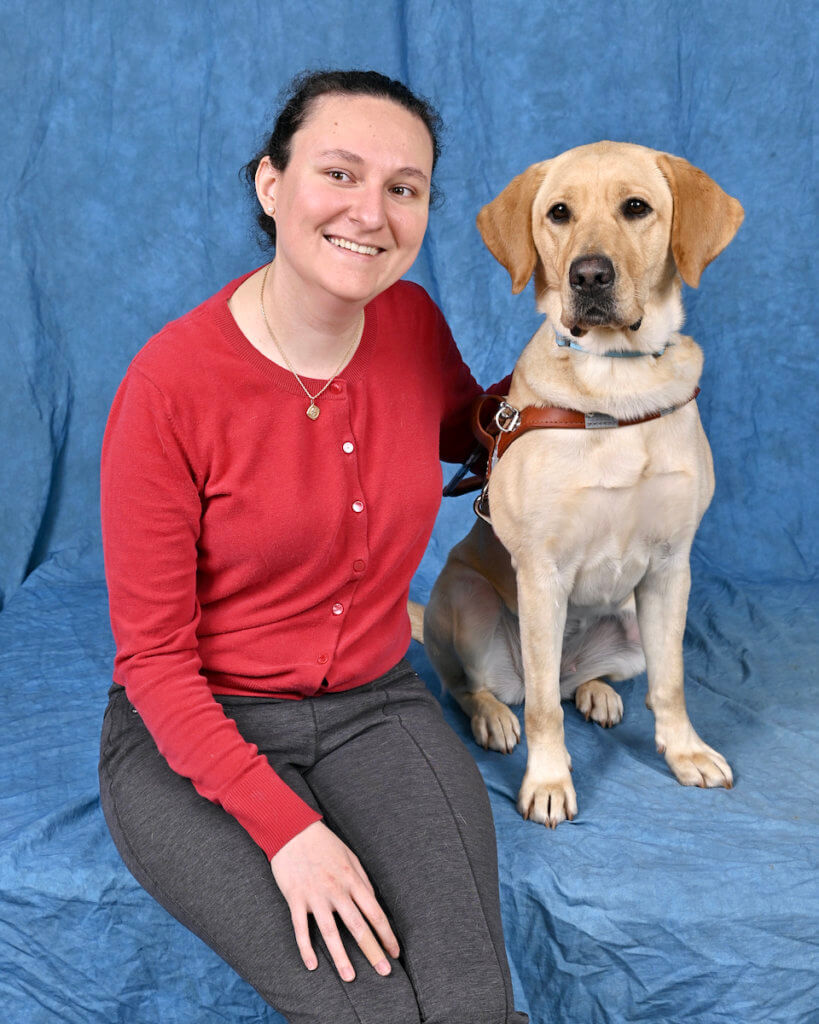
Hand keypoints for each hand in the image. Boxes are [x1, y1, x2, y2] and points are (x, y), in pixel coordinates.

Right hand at [270, 820, 399, 981]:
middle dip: (372, 950)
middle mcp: (336, 890)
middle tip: (384, 972)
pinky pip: (301, 928)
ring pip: (330, 932)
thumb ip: (362, 880)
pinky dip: (306, 948)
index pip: (375, 912)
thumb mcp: (350, 856)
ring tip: (350, 977)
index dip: (386, 934)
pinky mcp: (295, 898)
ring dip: (341, 957)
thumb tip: (373, 903)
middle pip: (357, 926)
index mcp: (353, 879)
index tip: (394, 952)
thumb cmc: (324, 843)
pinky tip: (313, 965)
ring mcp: (315, 896)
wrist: (292, 830)